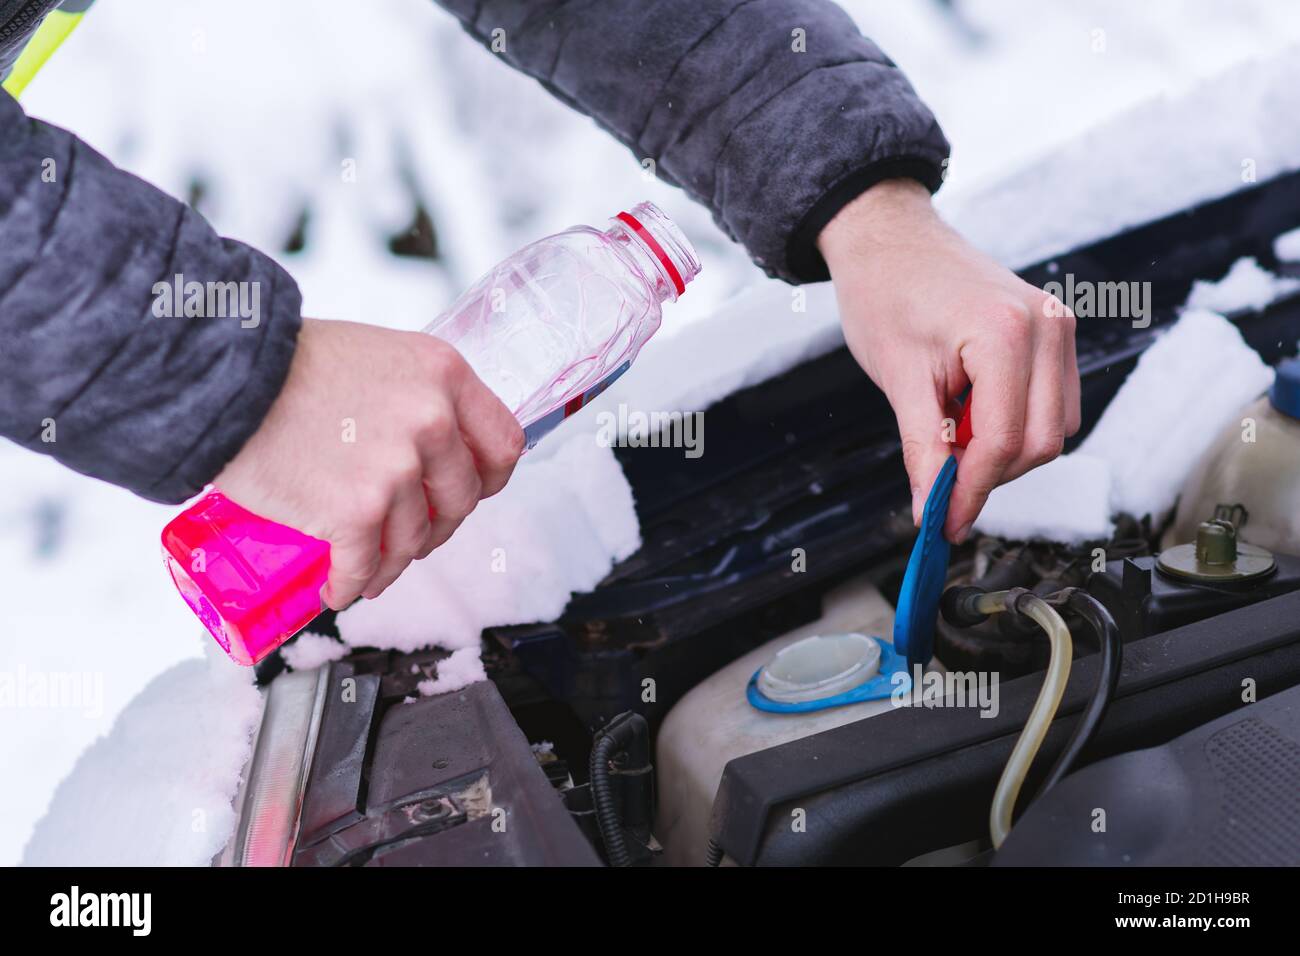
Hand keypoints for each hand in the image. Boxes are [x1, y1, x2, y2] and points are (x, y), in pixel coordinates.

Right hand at [214, 318, 523, 608]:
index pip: (503, 445)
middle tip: (409, 532)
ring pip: (414, 540)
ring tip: (367, 566)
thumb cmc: (291, 364)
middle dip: (436, 524)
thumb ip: (419, 396)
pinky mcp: (354, 512)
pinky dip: (349, 584)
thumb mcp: (381, 356)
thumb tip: (437, 448)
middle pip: (462, 500)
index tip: (467, 490)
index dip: (487, 478)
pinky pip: (364, 566)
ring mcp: (396, 470)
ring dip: (391, 561)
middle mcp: (432, 421)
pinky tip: (337, 586)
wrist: (226, 377)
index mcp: (445, 376)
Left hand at [818, 179, 1079, 543]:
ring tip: (949, 427)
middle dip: (990, 473)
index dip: (974, 492)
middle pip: (1042, 442)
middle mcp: (1047, 326)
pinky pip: (1052, 401)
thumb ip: (924, 449)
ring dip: (1004, 448)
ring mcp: (1057, 324)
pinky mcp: (1054, 329)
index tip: (945, 523)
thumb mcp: (898, 379)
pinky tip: (970, 409)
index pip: (1006, 442)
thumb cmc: (885, 294)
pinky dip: (1014, 422)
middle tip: (940, 480)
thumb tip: (934, 510)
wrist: (889, 239)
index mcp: (1007, 333)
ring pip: (1054, 427)